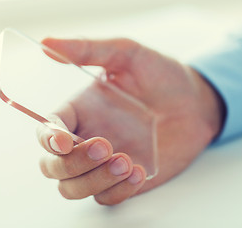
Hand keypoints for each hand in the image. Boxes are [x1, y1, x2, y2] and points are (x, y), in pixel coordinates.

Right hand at [37, 38, 224, 204]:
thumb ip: (87, 50)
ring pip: (74, 188)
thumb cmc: (159, 75)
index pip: (47, 131)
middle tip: (105, 146)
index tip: (66, 140)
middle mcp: (85, 140)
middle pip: (53, 167)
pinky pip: (106, 198)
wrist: (195, 102)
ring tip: (127, 162)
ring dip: (93, 180)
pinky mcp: (124, 181)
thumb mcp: (125, 54)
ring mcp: (103, 164)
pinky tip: (139, 172)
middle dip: (72, 164)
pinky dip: (117, 191)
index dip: (49, 139)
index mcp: (79, 112)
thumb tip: (46, 43)